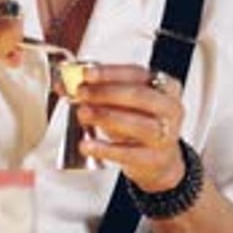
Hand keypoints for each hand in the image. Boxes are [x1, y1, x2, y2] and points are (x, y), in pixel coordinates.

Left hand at [69, 63, 184, 191]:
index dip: (109, 72)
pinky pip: (129, 154)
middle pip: (139, 96)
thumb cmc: (137, 121)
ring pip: (138, 124)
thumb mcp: (119, 102)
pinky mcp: (156, 159)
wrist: (157, 159)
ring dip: (106, 116)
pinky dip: (105, 149)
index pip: (136, 73)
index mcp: (165, 86)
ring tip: (82, 114)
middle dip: (106, 93)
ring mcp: (166, 134)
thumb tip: (62, 82)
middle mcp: (171, 108)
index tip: (86, 73)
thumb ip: (93, 89)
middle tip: (80, 93)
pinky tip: (86, 145)